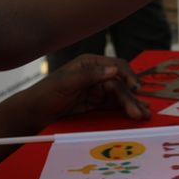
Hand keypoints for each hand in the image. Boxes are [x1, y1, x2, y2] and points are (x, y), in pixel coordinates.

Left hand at [16, 54, 150, 125]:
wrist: (34, 114)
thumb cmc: (45, 94)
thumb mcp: (65, 82)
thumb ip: (88, 75)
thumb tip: (113, 70)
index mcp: (89, 63)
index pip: (115, 66)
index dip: (128, 76)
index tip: (136, 88)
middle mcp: (96, 74)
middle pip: (120, 84)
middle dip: (131, 98)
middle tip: (140, 112)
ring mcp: (97, 89)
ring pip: (120, 96)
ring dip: (132, 104)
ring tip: (144, 115)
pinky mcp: (97, 103)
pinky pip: (114, 105)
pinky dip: (125, 109)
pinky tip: (136, 113)